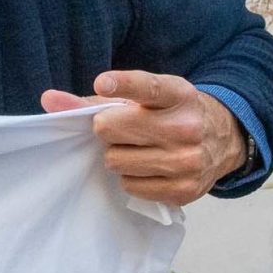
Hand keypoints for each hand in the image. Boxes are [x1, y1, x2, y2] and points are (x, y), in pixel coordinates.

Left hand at [41, 70, 249, 205]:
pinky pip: (130, 186)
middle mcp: (187, 127)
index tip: (101, 83)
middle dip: (108, 129)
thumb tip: (49, 100)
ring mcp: (188, 160)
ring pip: (115, 161)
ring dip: (118, 155)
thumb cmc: (167, 113)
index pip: (147, 88)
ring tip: (138, 148)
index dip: (122, 85)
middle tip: (124, 129)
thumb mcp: (141, 98)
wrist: (223, 139)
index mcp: (176, 95)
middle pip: (111, 129)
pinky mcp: (186, 189)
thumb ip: (93, 99)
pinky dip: (131, 177)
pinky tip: (148, 166)